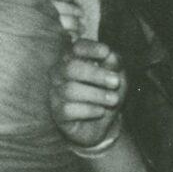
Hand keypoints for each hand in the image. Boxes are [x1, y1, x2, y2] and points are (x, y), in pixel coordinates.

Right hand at [52, 37, 127, 151]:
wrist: (104, 123)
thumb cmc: (106, 93)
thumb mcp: (117, 77)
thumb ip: (114, 65)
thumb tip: (109, 55)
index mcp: (73, 58)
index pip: (75, 48)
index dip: (90, 48)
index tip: (106, 52)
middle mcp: (59, 73)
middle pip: (70, 68)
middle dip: (96, 74)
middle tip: (116, 82)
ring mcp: (56, 93)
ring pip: (70, 90)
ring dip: (97, 95)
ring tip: (113, 100)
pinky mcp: (57, 113)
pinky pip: (68, 109)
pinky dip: (89, 110)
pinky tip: (100, 111)